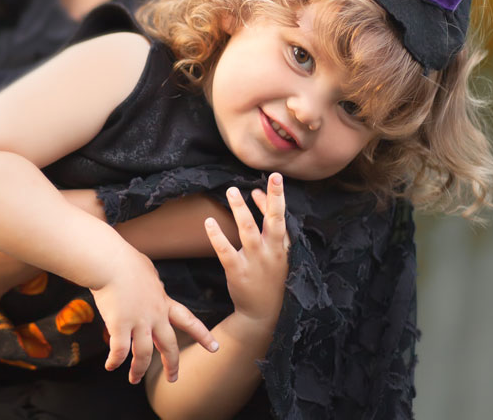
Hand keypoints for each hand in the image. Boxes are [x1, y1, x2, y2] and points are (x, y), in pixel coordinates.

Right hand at [90, 247, 217, 384]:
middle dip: (172, 364)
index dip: (202, 335)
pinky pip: (119, 351)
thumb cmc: (124, 260)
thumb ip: (153, 281)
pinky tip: (111, 366)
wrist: (109, 261)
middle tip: (173, 378)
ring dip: (138, 370)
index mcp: (163, 301)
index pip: (188, 320)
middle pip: (168, 345)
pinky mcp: (120, 325)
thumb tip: (155, 282)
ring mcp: (138, 321)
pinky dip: (115, 361)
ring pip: (144, 354)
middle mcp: (155, 315)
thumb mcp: (147, 270)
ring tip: (134, 379)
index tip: (214, 348)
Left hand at [208, 173, 288, 333]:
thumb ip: (269, 226)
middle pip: (275, 222)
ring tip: (232, 191)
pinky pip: (226, 251)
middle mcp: (272, 253)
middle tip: (273, 177)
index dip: (276, 199)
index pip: (282, 219)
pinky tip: (209, 223)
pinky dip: (217, 236)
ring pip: (248, 232)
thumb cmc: (270, 278)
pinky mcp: (237, 272)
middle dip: (275, 199)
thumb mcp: (277, 253)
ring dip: (240, 210)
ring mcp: (255, 262)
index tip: (270, 181)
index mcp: (283, 249)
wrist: (262, 314)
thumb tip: (257, 195)